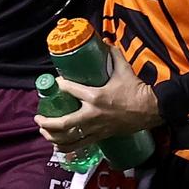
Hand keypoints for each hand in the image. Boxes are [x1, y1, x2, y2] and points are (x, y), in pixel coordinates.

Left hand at [35, 52, 160, 152]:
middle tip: (38, 118)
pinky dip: (67, 147)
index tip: (54, 82)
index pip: (70, 90)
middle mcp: (93, 115)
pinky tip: (58, 145)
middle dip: (47, 122)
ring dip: (53, 137)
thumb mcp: (124, 68)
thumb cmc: (136, 89)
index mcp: (96, 96)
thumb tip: (104, 41)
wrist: (151, 110)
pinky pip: (80, 145)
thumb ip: (112, 54)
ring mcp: (96, 128)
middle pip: (63, 124)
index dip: (59, 85)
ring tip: (44, 131)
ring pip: (69, 138)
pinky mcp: (101, 137)